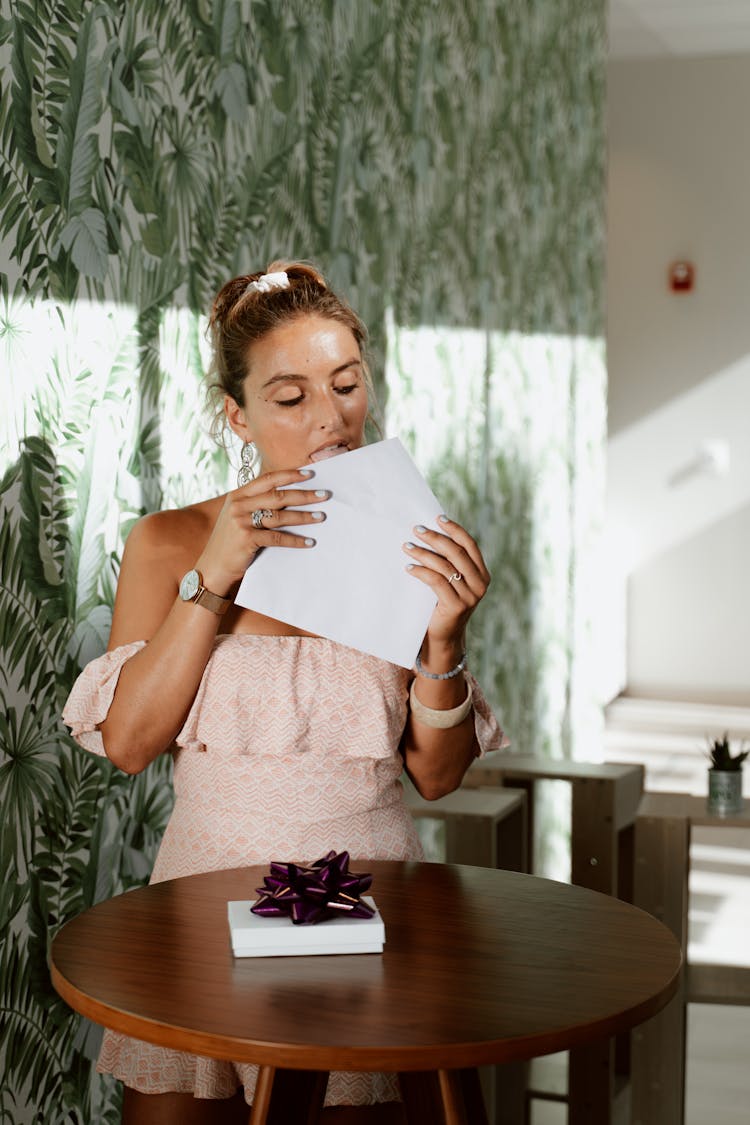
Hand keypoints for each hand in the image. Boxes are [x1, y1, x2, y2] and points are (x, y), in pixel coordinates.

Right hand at [196, 468, 328, 593]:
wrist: (213, 567)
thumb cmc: (230, 542)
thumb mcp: (237, 516)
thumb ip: (255, 504)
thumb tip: (288, 495)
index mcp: (237, 495)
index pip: (267, 479)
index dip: (290, 475)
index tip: (310, 474)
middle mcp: (238, 505)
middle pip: (277, 496)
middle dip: (304, 495)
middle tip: (324, 495)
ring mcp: (241, 522)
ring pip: (280, 516)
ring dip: (304, 516)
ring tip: (321, 517)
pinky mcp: (246, 539)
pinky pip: (277, 537)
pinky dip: (295, 540)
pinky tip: (309, 542)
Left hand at [403, 515, 489, 652]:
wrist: (443, 637)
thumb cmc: (442, 604)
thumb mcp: (452, 582)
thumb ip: (450, 563)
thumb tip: (430, 533)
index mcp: (482, 574)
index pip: (470, 545)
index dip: (454, 530)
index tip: (437, 518)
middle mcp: (480, 584)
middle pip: (456, 553)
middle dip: (435, 538)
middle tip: (416, 530)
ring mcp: (470, 596)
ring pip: (445, 566)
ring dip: (423, 553)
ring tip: (407, 547)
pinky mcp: (456, 606)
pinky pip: (436, 581)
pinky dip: (421, 571)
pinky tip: (408, 567)